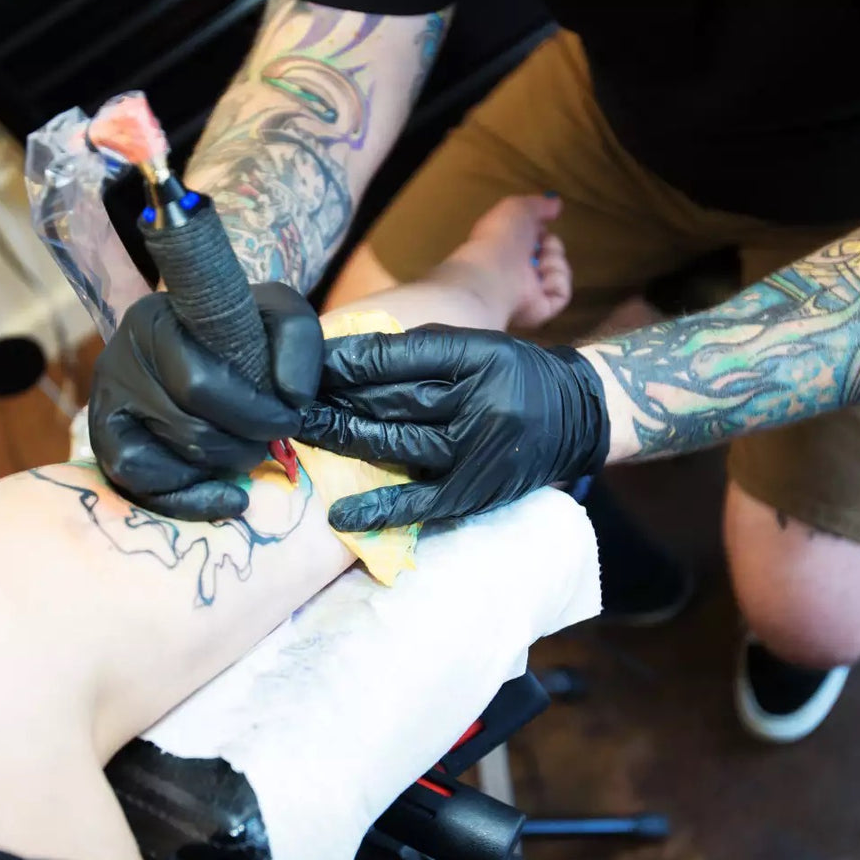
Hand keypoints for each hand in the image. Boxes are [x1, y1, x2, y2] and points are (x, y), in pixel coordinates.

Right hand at [89, 281, 322, 519]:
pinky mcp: (103, 438)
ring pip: (170, 457)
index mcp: (158, 321)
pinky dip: (187, 496)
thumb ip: (298, 343)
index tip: (287, 421)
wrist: (201, 344)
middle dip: (244, 447)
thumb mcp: (278, 318)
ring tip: (243, 455)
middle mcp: (121, 357)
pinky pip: (138, 482)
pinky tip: (221, 492)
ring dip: (221, 468)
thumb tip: (291, 400)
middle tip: (267, 443)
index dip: (249, 413)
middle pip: (191, 429)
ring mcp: (107, 399)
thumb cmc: (242, 334)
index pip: (200, 385)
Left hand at [298, 326, 609, 530]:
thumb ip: (419, 351)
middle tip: (279, 396)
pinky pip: (421, 502)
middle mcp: (474, 402)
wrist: (580, 414)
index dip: (344, 359)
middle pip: (389, 398)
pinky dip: (380, 508)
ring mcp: (474, 451)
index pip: (397, 356)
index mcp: (475, 356)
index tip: (299, 360)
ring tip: (296, 433)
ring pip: (396, 443)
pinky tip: (339, 513)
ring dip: (342, 438)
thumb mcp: (477, 346)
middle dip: (331, 396)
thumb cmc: (517, 375)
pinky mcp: (475, 491)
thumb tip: (342, 357)